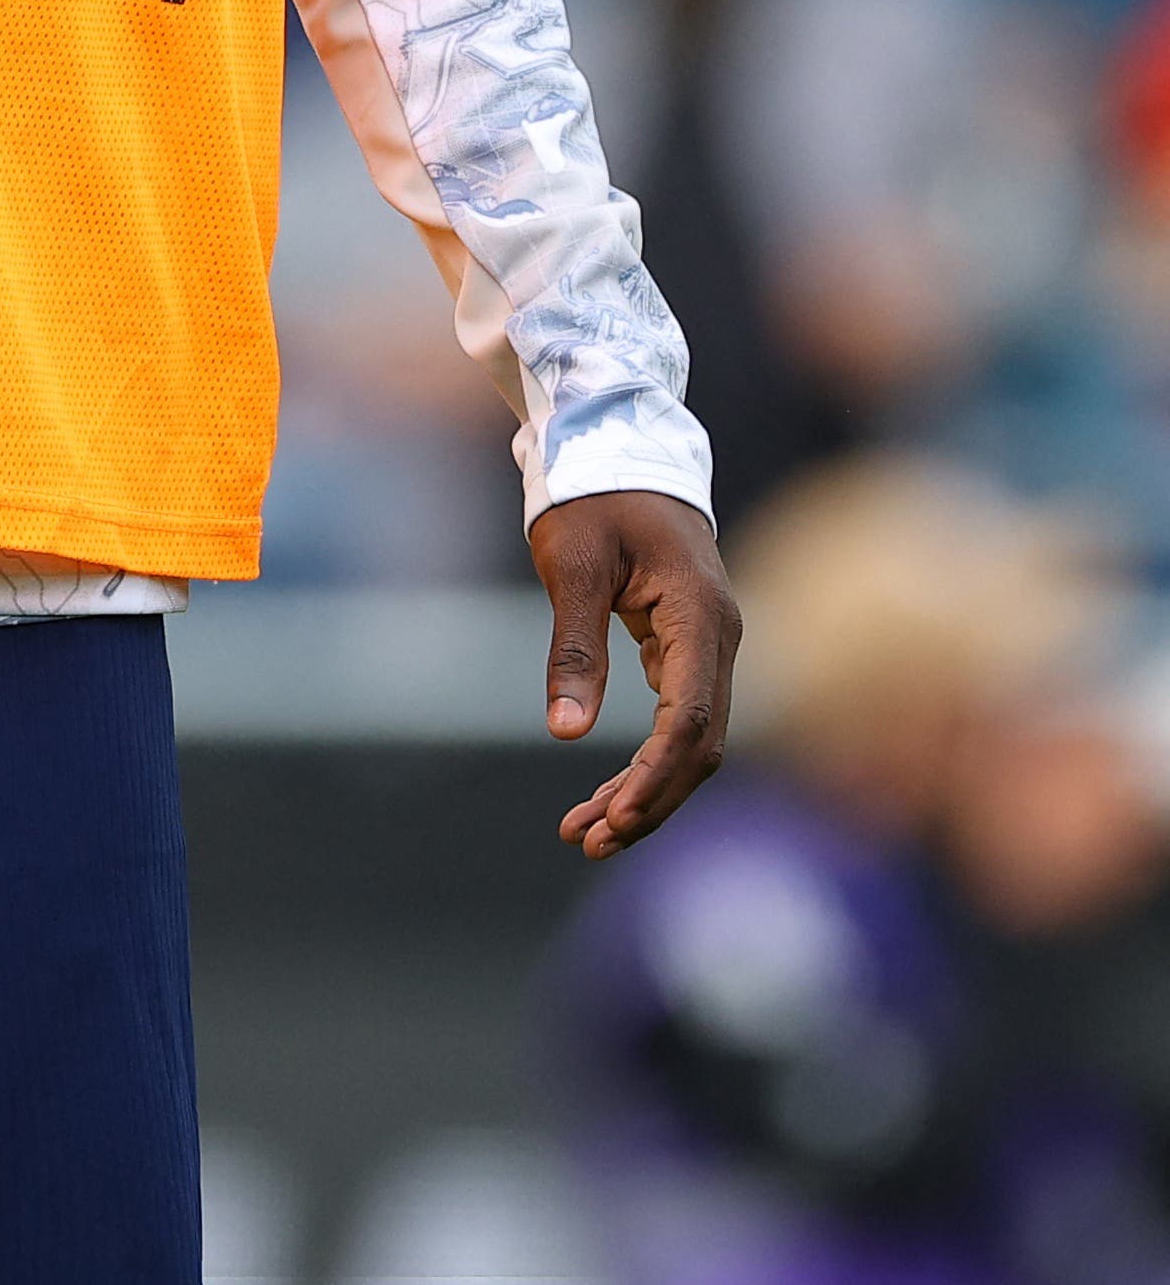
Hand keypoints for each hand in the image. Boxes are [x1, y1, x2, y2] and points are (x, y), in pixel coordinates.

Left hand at [529, 490, 737, 860]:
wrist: (617, 442)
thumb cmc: (594, 495)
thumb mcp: (573, 564)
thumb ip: (574, 648)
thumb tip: (564, 732)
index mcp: (700, 616)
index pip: (692, 718)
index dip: (656, 777)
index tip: (613, 821)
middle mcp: (719, 637)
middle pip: (700, 745)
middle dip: (648, 799)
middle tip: (587, 842)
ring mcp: (708, 644)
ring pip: (691, 740)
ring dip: (645, 789)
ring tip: (584, 834)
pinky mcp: (686, 646)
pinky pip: (677, 718)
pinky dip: (645, 760)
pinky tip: (605, 793)